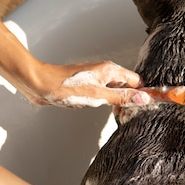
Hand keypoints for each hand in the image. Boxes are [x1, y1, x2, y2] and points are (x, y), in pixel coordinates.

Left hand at [24, 61, 152, 107]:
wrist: (41, 85)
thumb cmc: (65, 86)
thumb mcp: (98, 96)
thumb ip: (121, 97)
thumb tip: (144, 98)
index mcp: (110, 70)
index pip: (136, 81)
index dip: (141, 94)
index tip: (142, 107)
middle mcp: (104, 72)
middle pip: (126, 86)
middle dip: (127, 100)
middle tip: (123, 114)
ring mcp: (94, 79)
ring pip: (113, 91)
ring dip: (112, 103)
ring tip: (107, 110)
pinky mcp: (85, 86)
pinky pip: (100, 95)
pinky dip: (100, 102)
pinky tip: (92, 107)